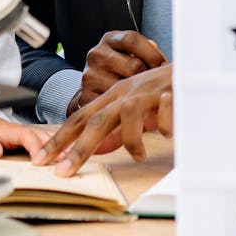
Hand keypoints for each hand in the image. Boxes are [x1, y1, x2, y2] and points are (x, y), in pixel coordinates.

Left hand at [35, 64, 172, 174]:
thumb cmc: (164, 88)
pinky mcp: (169, 92)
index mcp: (113, 96)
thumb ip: (118, 122)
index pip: (80, 118)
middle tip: (62, 172)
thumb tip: (100, 147)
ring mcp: (146, 91)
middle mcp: (125, 92)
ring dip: (131, 139)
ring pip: (125, 115)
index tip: (41, 160)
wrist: (195, 63)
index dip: (59, 139)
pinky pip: (161, 117)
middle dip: (77, 149)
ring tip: (139, 154)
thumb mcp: (136, 103)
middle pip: (94, 120)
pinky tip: (170, 133)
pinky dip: (163, 127)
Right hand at [74, 30, 168, 111]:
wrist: (92, 89)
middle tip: (160, 87)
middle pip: (133, 65)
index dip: (152, 53)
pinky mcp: (85, 95)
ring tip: (149, 99)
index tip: (164, 66)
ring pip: (125, 86)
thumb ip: (148, 52)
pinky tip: (134, 109)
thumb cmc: (120, 69)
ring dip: (139, 95)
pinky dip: (125, 108)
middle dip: (149, 78)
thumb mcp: (131, 54)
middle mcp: (96, 54)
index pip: (132, 39)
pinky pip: (113, 103)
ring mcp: (89, 75)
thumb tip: (165, 64)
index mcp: (110, 39)